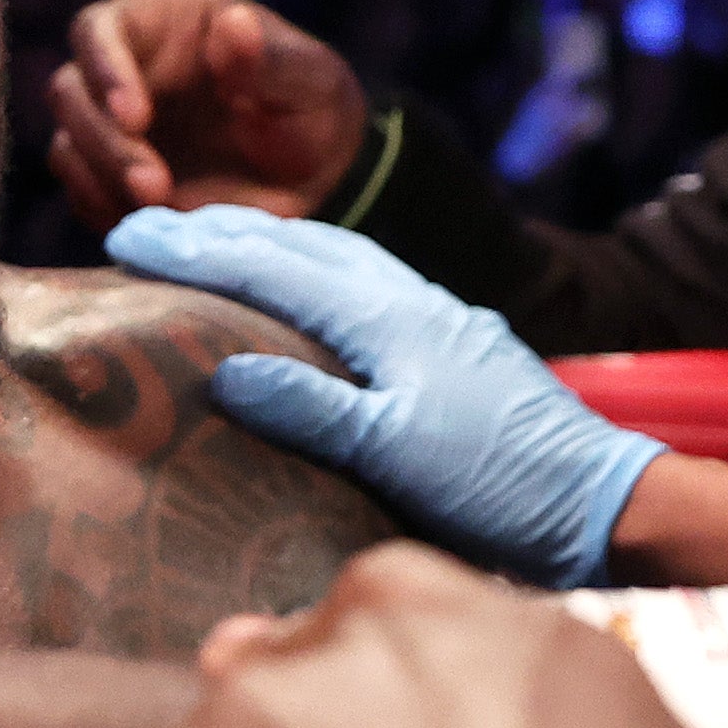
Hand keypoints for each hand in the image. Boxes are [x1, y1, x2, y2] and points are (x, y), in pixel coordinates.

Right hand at [46, 0, 368, 225]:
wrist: (319, 178)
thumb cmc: (311, 108)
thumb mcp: (308, 80)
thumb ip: (269, 61)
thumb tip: (234, 26)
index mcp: (163, 24)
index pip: (100, 29)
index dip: (104, 67)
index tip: (137, 115)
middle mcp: (125, 71)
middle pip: (69, 92)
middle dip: (103, 140)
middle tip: (153, 186)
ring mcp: (113, 129)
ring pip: (67, 146)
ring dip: (100, 180)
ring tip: (158, 208)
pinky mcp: (114, 181)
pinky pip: (83, 195)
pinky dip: (105, 211)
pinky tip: (148, 224)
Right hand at [103, 206, 659, 586]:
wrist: (603, 502)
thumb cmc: (502, 488)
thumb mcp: (397, 455)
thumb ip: (313, 409)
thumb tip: (224, 368)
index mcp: (390, 318)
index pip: (272, 268)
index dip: (194, 250)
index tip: (123, 235)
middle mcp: (414, 302)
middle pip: (303, 245)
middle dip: (222, 232)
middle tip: (149, 224)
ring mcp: (442, 320)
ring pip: (341, 258)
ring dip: (272, 244)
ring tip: (215, 243)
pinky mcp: (459, 347)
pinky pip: (370, 286)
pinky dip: (319, 274)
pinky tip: (312, 296)